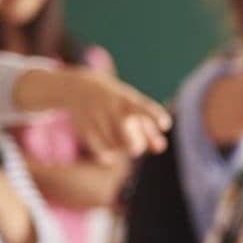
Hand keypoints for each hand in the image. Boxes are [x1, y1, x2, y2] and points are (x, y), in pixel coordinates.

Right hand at [48, 68, 170, 158]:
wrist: (76, 87)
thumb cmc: (114, 99)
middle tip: (136, 143)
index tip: (166, 125)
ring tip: (118, 138)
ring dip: (121, 148)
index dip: (155, 116)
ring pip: (116, 147)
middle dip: (136, 146)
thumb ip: (149, 128)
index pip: (143, 107)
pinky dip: (108, 156)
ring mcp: (97, 118)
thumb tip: (161, 148)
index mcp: (128, 99)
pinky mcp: (84, 128)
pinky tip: (108, 150)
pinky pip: (102, 153)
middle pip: (129, 139)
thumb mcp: (132, 107)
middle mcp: (112, 107)